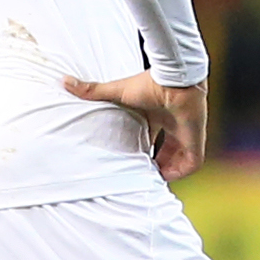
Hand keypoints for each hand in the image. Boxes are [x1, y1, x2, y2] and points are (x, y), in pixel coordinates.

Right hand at [63, 71, 210, 181]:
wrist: (176, 81)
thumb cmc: (150, 84)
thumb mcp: (117, 92)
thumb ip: (93, 90)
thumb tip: (65, 81)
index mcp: (159, 115)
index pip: (152, 136)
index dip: (144, 148)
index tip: (131, 158)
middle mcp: (173, 125)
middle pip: (167, 150)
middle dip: (156, 162)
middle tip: (140, 173)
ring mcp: (186, 134)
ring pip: (180, 159)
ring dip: (167, 169)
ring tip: (151, 179)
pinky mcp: (195, 142)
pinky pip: (191, 164)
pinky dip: (180, 172)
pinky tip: (165, 177)